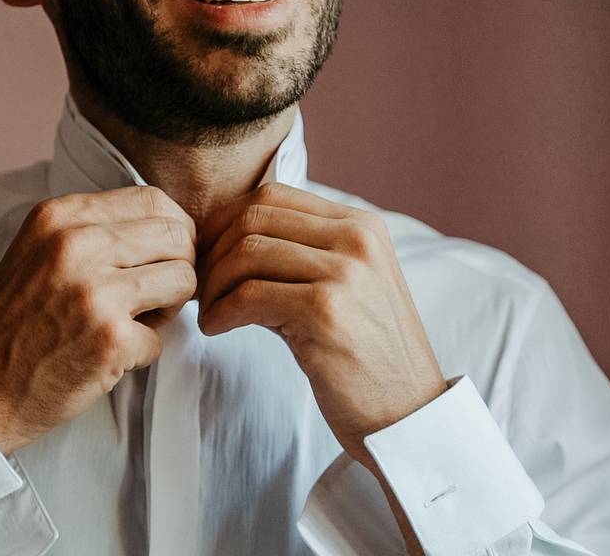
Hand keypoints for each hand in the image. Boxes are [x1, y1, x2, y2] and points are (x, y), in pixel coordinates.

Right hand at [0, 186, 196, 453]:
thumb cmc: (17, 322)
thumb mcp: (42, 250)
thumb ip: (96, 228)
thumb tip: (171, 223)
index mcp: (61, 216)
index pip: (152, 199)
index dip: (173, 229)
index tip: (166, 255)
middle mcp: (78, 245)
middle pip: (177, 237)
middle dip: (179, 266)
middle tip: (155, 295)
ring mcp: (96, 292)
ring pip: (183, 280)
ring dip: (169, 307)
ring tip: (136, 321)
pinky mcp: (111, 339)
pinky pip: (163, 337)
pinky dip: (144, 351)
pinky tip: (111, 356)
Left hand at [197, 183, 447, 469]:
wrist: (408, 413)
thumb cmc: (367, 355)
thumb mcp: (345, 287)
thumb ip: (298, 257)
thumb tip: (223, 243)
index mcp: (362, 225)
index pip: (272, 196)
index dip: (226, 223)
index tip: (209, 257)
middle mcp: (357, 239)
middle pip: (255, 218)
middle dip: (214, 251)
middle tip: (202, 286)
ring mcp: (345, 273)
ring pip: (247, 253)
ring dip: (213, 285)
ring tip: (210, 312)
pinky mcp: (327, 311)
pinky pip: (249, 296)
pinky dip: (221, 312)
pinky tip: (217, 329)